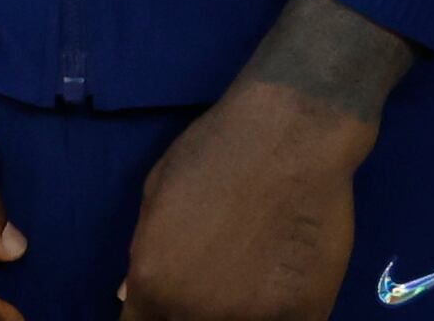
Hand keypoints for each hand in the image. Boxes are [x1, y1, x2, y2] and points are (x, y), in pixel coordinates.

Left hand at [121, 0, 412, 320]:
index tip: (170, 305)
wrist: (293, 131)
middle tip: (218, 280)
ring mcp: (253, 320)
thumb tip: (127, 298)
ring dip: (241, 313)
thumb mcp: (158, 192)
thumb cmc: (218, 149)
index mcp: (154, 284)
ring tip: (254, 273)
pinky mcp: (307, 315)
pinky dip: (284, 312)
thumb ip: (143, 253)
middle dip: (193, 313)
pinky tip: (285, 280)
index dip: (156, 316)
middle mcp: (197, 312)